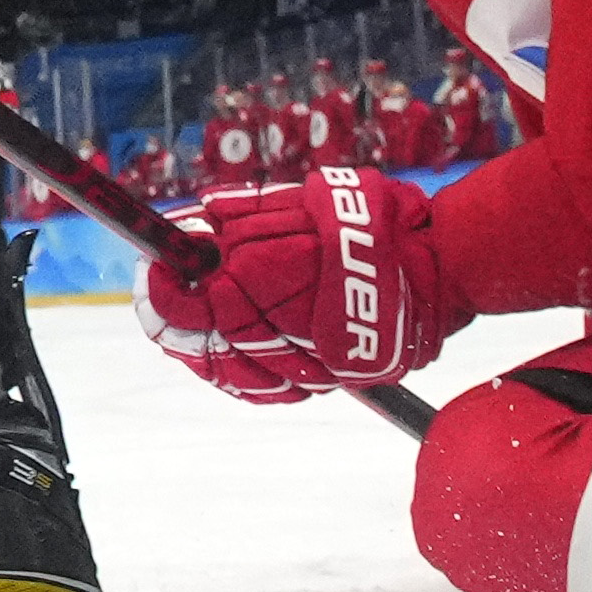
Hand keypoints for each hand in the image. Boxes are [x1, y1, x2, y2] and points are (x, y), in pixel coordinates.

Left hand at [137, 165, 458, 403]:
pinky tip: (232, 342)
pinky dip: (240, 366)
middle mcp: (279, 336)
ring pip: (226, 371)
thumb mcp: (293, 204)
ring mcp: (304, 367)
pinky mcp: (325, 382)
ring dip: (200, 342)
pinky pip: (265, 386)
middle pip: (196, 343)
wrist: (437, 268)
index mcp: (264, 285)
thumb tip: (182, 227)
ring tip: (195, 310)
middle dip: (175, 312)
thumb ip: (232, 219)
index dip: (159, 284)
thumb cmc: (368, 226)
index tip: (154, 260)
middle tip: (167, 282)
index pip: (183, 303)